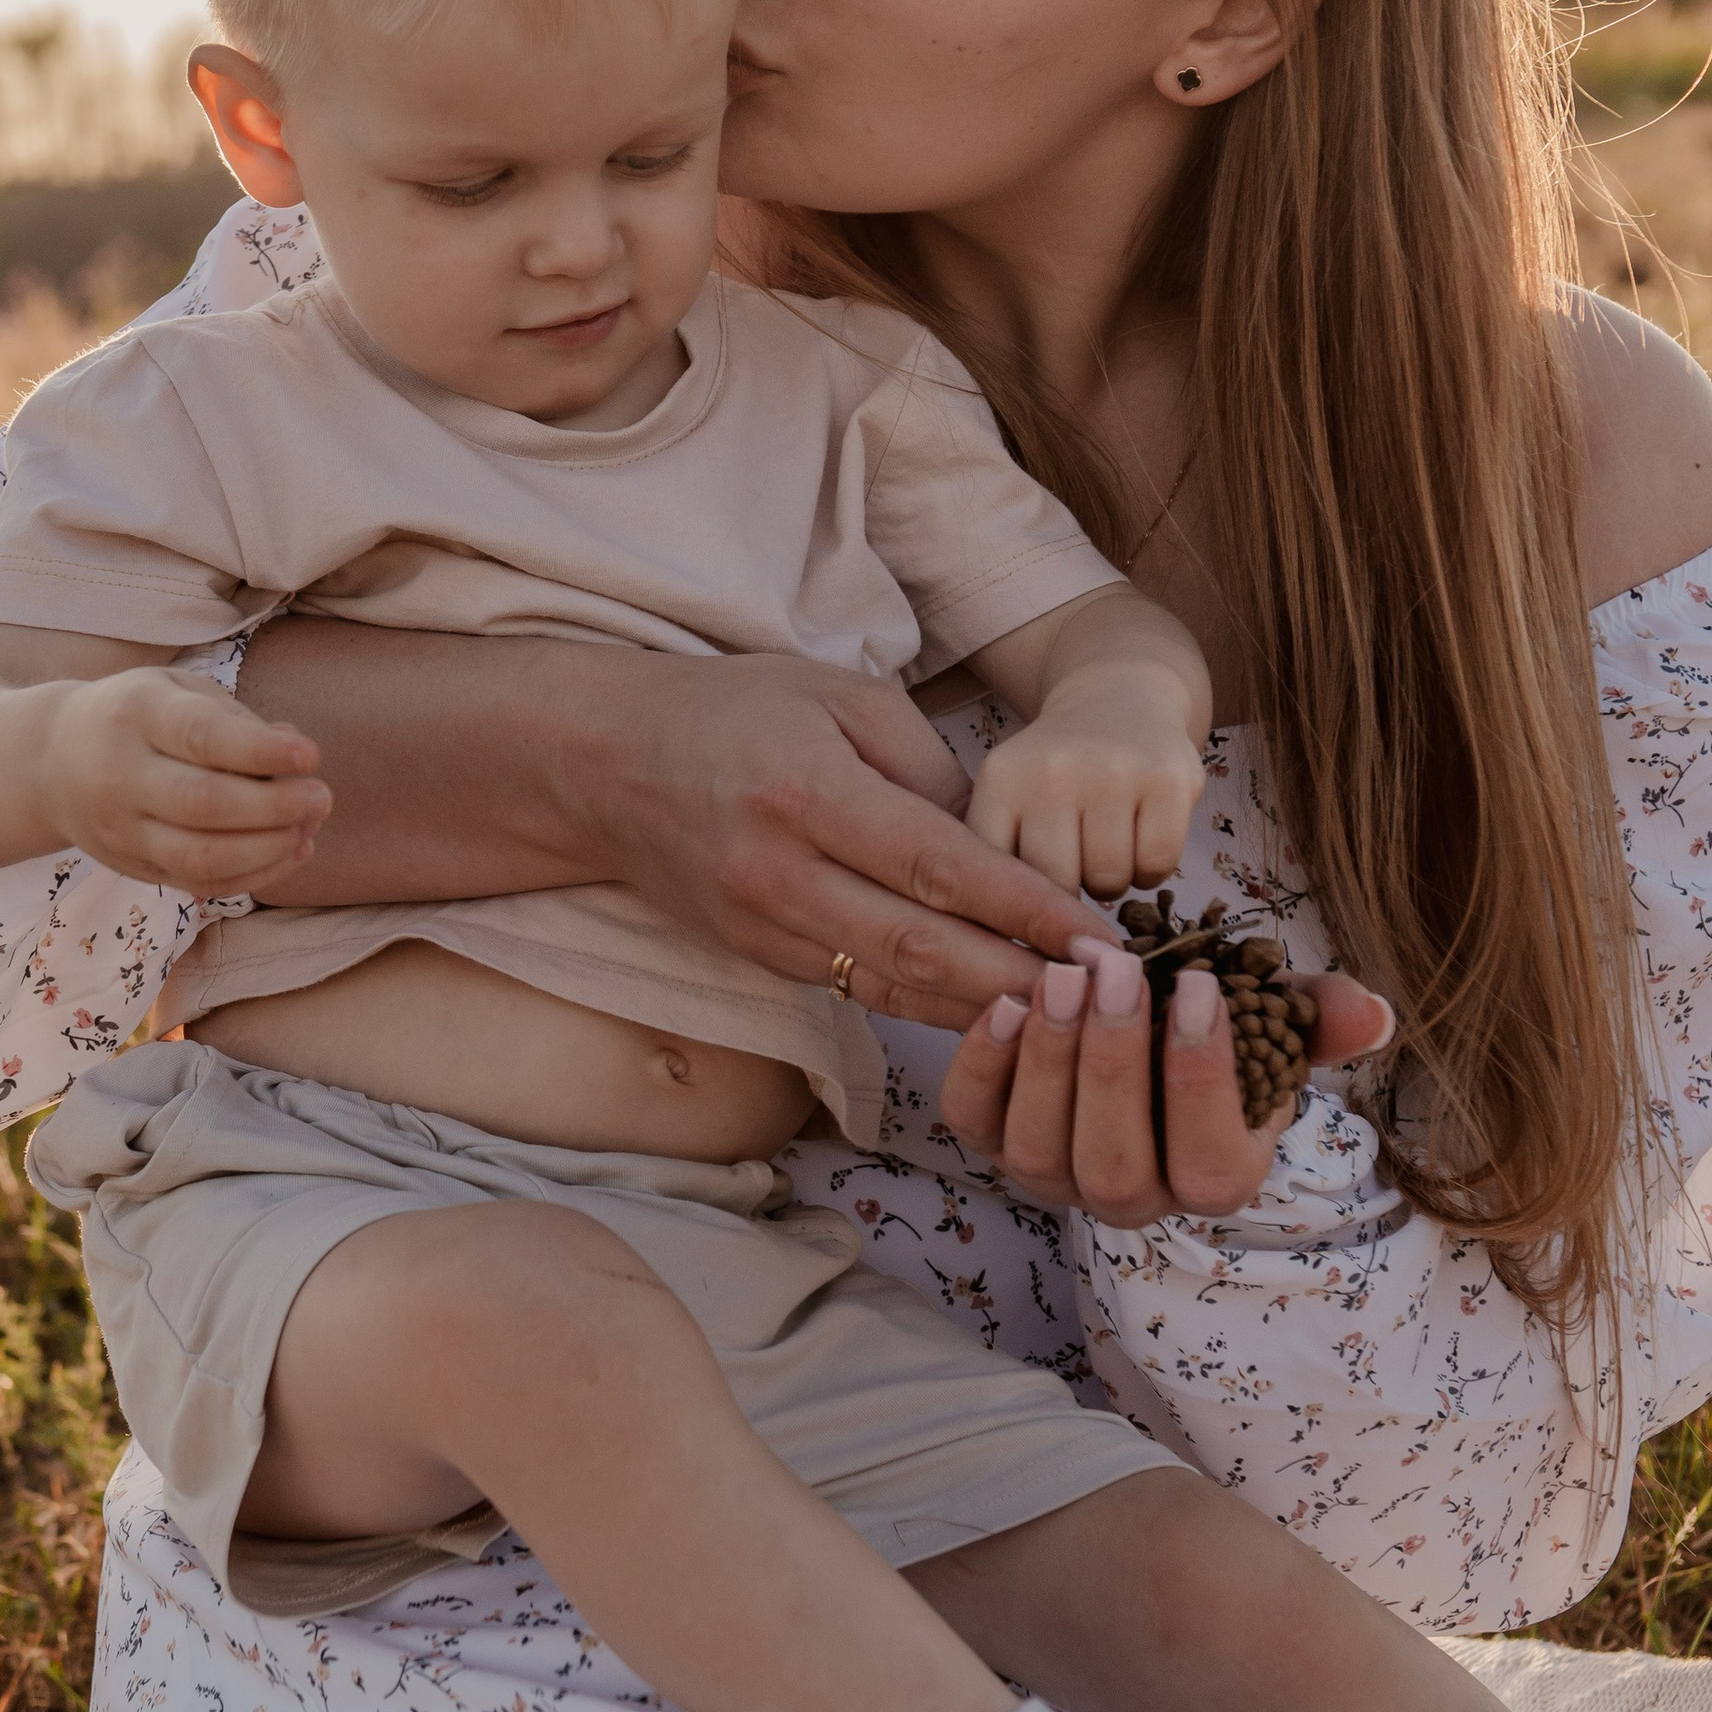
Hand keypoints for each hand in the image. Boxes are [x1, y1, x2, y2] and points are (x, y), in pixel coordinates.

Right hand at [40, 667, 331, 894]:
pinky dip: (254, 874)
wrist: (50, 762)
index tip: (310, 756)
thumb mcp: (178, 692)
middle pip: (202, 803)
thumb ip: (237, 721)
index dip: (261, 752)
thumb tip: (298, 754)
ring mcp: (122, 829)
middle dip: (273, 807)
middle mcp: (120, 774)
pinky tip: (291, 851)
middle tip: (321, 797)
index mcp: (136, 714)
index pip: (201, 737)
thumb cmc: (138, 716)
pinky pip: (198, 883)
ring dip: (269, 848)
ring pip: (200, 856)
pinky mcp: (133, 867)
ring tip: (309, 826)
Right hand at [578, 653, 1114, 1027]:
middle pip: (920, 946)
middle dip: (1023, 977)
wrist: (604, 763)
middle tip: (1107, 994)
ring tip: (1070, 1016)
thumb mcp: (837, 696)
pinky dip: (929, 1003)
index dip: (1025, 908)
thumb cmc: (733, 710)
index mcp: (808, 794)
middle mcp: (780, 873)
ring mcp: (762, 925)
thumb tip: (999, 846)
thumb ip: (925, 768)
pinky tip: (990, 1008)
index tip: (1098, 934)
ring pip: (891, 984)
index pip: (937, 867)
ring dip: (984, 1007)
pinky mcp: (756, 956)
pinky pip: (857, 989)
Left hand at [938, 941, 1396, 1223]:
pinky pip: (974, 1122)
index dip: (1200, 1082)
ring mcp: (1054, 1176)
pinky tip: (1006, 1002)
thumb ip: (1317, 1018)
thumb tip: (1373, 1012)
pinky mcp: (992, 1139)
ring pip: (1038, 1152)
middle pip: (1114, 1166)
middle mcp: (1130, 1197)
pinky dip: (982, 1066)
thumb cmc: (1211, 1033)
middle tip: (1113, 971)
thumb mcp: (1272, 1022)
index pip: (1209, 1166)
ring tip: (1062, 975)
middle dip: (1111, 1064)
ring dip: (1047, 1060)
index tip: (1197, 989)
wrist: (1138, 1033)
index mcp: (1212, 1176)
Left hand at [963, 671, 1204, 898]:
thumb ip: (996, 860)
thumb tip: (1009, 948)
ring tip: (1105, 849)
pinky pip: (1157, 865)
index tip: (1026, 916)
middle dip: (1069, 892)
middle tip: (1075, 868)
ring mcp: (1113, 772)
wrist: (1117, 700)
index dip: (1016, 907)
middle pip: (1058, 887)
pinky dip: (1151, 870)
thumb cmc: (1055, 772)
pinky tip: (1140, 840)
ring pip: (1110, 882)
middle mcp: (1053, 771)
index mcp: (1002, 780)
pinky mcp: (1168, 779)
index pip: (999, 876)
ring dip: (1111, 883)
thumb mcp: (1007, 799)